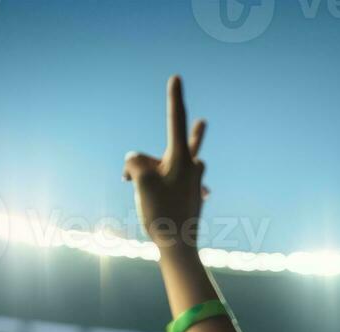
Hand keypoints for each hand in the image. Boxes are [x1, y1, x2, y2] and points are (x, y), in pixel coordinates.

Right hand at [122, 76, 207, 251]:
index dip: (174, 97)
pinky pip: (172, 183)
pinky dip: (162, 188)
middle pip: (174, 145)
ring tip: (149, 197)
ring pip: (167, 166)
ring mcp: (194, 181)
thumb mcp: (140, 180)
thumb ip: (135, 161)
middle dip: (173, 144)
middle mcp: (192, 166)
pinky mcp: (192, 195)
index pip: (175, 120)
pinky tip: (164, 198)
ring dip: (154, 175)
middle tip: (204, 121)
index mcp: (182, 158)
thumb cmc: (161, 213)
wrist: (179, 247)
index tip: (176, 77)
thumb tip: (140, 166)